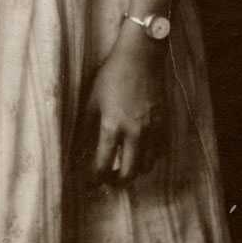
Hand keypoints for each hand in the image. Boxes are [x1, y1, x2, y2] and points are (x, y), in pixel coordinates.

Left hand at [87, 34, 162, 185]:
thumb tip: (76, 149)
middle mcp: (135, 133)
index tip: (88, 182)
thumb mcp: (90, 101)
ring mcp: (153, 130)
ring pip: (147, 166)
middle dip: (116, 181)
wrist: (141, 60)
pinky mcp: (165, 125)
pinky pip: (160, 153)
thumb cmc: (111, 77)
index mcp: (112, 126)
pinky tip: (139, 155)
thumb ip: (84, 127)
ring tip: (121, 169)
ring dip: (134, 171)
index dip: (94, 178)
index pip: (102, 163)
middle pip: (129, 172)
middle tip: (106, 181)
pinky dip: (149, 159)